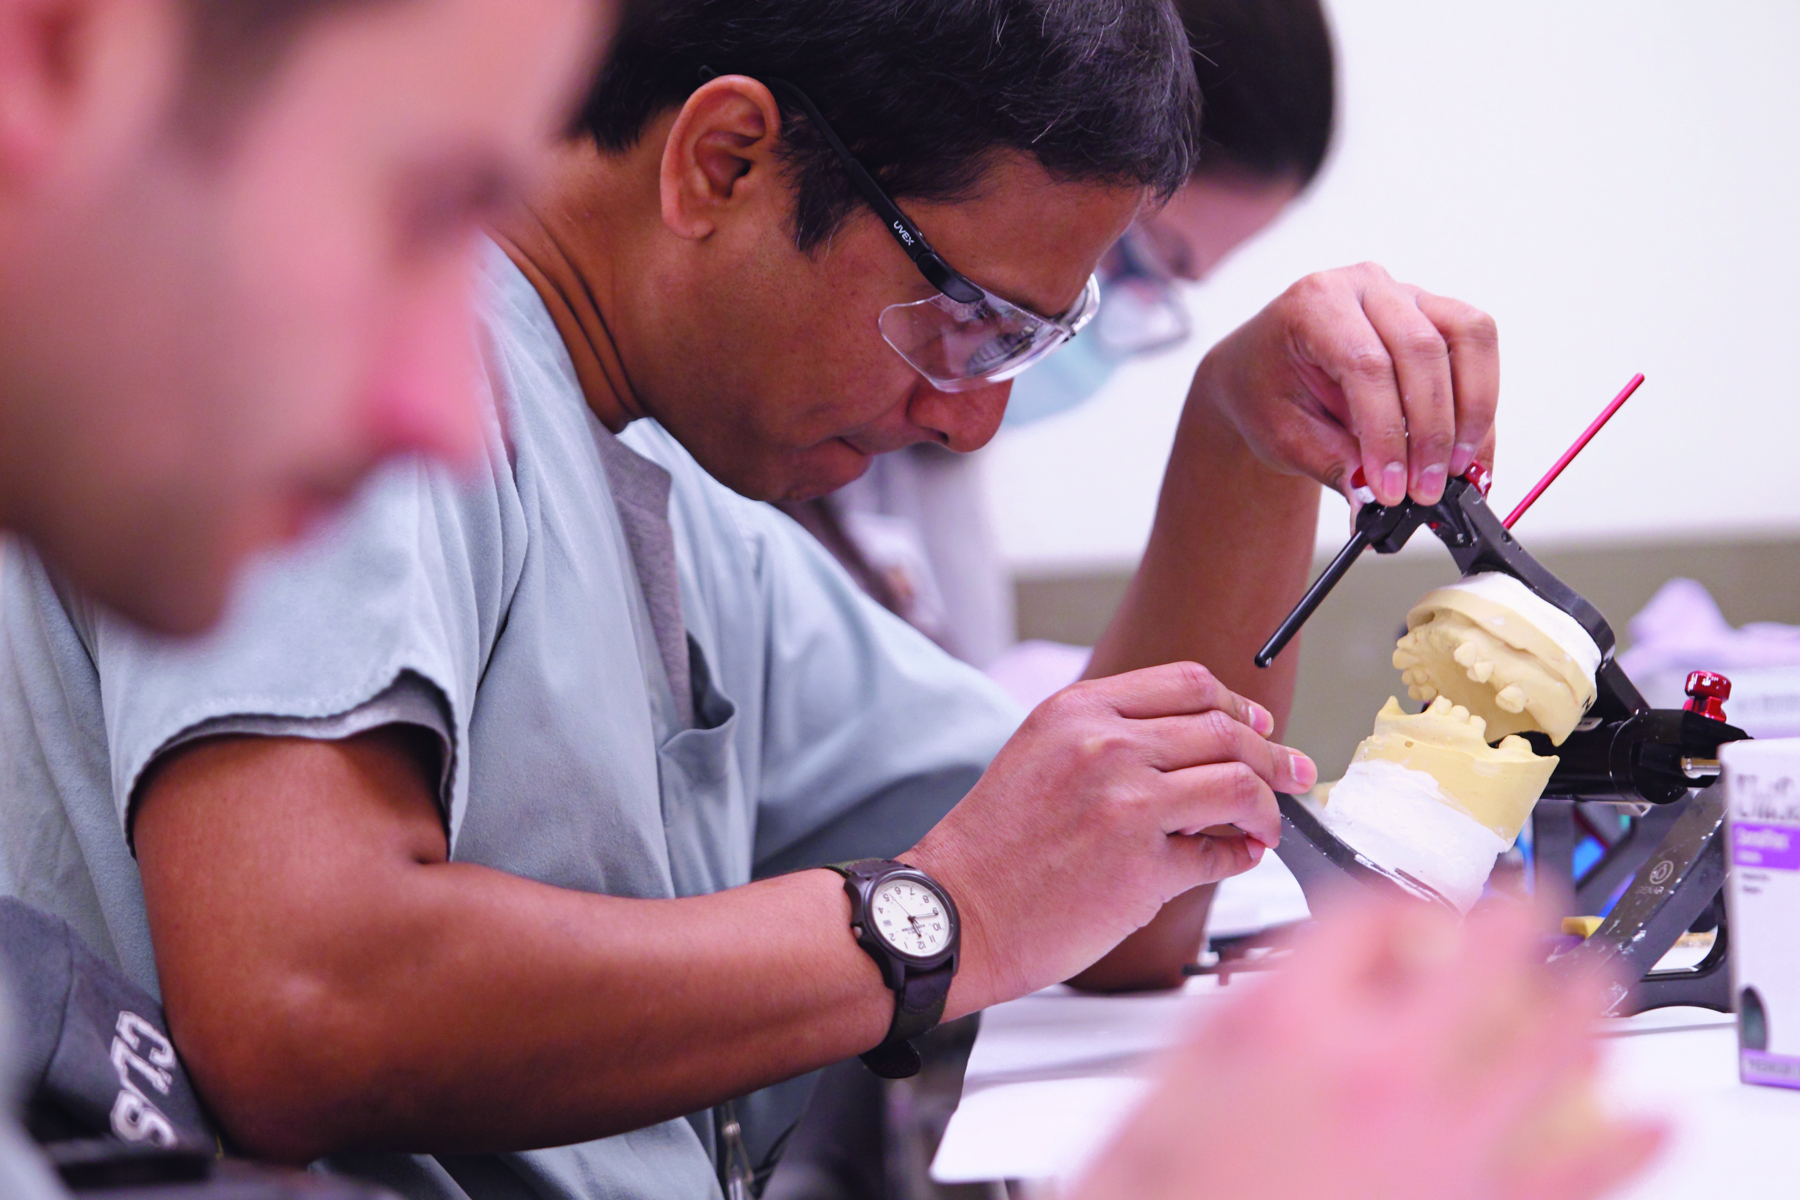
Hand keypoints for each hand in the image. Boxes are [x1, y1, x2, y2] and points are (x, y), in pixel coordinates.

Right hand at [907, 662, 1315, 1012]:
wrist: (955, 914)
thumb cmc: (992, 848)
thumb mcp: (1040, 757)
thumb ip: (1111, 741)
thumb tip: (1198, 750)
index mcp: (1078, 712)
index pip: (1189, 683)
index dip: (1237, 703)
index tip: (1259, 724)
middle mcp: (1105, 747)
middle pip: (1227, 730)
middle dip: (1273, 755)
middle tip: (1292, 772)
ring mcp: (1127, 804)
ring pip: (1240, 784)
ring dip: (1268, 806)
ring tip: (1266, 824)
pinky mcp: (1144, 867)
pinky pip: (1222, 852)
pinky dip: (1241, 854)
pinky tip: (1236, 857)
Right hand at [1071, 896, 1665, 1199]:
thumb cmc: (1160, 1191)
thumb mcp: (1170, 1077)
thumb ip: (1240, 1014)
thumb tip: (1288, 980)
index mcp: (1289, 1023)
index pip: (1367, 919)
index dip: (1392, 900)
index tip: (1401, 911)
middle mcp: (1377, 1072)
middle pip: (1481, 958)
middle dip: (1515, 916)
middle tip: (1529, 901)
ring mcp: (1438, 1145)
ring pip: (1546, 1050)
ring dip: (1582, 1002)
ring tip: (1597, 981)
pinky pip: (1571, 1175)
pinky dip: (1622, 1145)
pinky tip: (1649, 1122)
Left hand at [1194, 262, 1498, 506]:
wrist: (1261, 369)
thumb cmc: (1266, 393)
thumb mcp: (1282, 436)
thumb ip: (1333, 463)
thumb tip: (1379, 498)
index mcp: (1313, 304)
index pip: (1366, 364)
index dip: (1386, 432)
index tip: (1392, 487)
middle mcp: (1364, 286)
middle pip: (1422, 350)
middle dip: (1431, 431)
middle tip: (1425, 490)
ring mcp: (1406, 293)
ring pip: (1467, 337)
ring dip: (1471, 412)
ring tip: (1455, 471)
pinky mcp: (1435, 311)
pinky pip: (1476, 347)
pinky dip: (1480, 402)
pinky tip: (1466, 449)